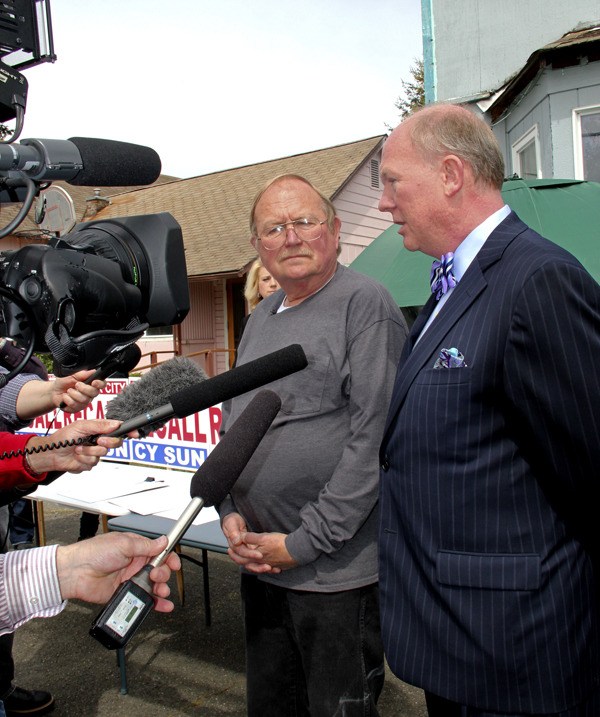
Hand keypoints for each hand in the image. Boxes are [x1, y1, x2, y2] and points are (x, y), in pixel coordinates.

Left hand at [16, 369, 104, 419]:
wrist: (53, 391)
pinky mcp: (78, 409)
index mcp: (91, 384)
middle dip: (84, 388)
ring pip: (84, 400)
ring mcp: (84, 402)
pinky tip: (65, 397)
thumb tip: (92, 371)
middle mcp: (90, 394)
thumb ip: (82, 374)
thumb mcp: (71, 375)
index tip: (94, 382)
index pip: (102, 384)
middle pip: (94, 393)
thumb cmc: (63, 382)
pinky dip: (67, 400)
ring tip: (68, 391)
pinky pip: (75, 406)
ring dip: (73, 394)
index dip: (100, 384)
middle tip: (76, 385)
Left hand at [25, 418, 123, 474]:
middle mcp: (99, 440)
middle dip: (106, 442)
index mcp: (99, 429)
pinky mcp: (89, 463)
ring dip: (89, 452)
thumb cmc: (63, 437)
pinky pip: (93, 463)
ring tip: (78, 448)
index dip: (127, 431)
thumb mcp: (81, 426)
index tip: (134, 433)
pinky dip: (83, 459)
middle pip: (115, 443)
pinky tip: (76, 456)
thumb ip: (99, 425)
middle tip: (97, 440)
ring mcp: (95, 452)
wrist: (51, 453)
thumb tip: (115, 424)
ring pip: (102, 454)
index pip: (117, 429)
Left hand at [56, 532, 180, 611]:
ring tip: (160, 591)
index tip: (174, 564)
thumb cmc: (93, 553)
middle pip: (159, 571)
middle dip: (163, 574)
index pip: (159, 553)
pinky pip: (142, 600)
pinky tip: (163, 605)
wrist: (75, 572)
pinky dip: (155, 603)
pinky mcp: (124, 594)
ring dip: (161, 589)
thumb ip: (145, 545)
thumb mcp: (123, 543)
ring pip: (153, 586)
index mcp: (136, 549)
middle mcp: (134, 564)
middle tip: (156, 576)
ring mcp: (130, 579)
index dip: (168, 558)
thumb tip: (162, 541)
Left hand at [222, 513, 295, 573]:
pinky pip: (267, 567)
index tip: (229, 548)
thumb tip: (240, 537)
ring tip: (247, 560)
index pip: (242, 557)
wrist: (297, 550)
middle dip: (239, 558)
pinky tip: (264, 565)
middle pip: (248, 563)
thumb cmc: (280, 544)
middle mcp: (262, 563)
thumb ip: (251, 538)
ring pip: (257, 566)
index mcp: (257, 557)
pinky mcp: (278, 565)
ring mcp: (270, 565)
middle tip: (233, 553)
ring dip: (250, 564)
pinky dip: (262, 567)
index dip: (234, 552)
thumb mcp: (264, 538)